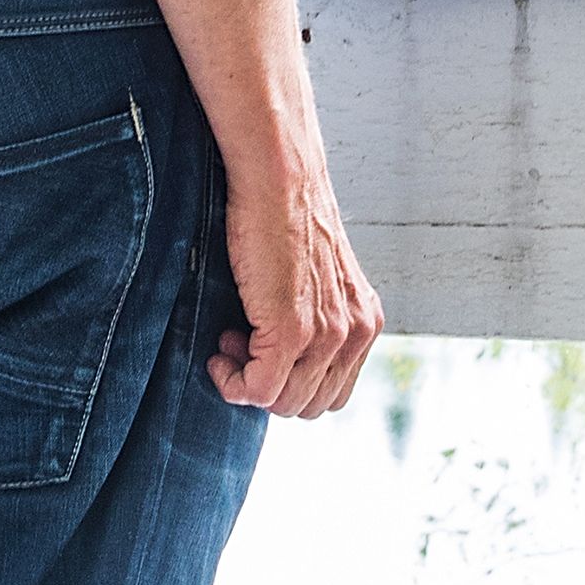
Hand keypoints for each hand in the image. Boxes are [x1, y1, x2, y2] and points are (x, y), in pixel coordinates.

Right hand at [211, 166, 381, 417]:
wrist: (278, 179)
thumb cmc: (284, 218)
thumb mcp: (315, 277)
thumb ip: (314, 317)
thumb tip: (279, 356)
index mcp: (364, 322)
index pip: (332, 392)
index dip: (290, 383)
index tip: (261, 351)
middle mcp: (355, 333)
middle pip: (311, 405)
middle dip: (269, 388)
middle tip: (240, 346)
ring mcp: (328, 335)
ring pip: (285, 403)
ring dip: (249, 383)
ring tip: (229, 341)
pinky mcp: (293, 331)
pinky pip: (261, 389)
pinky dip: (233, 382)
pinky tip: (220, 351)